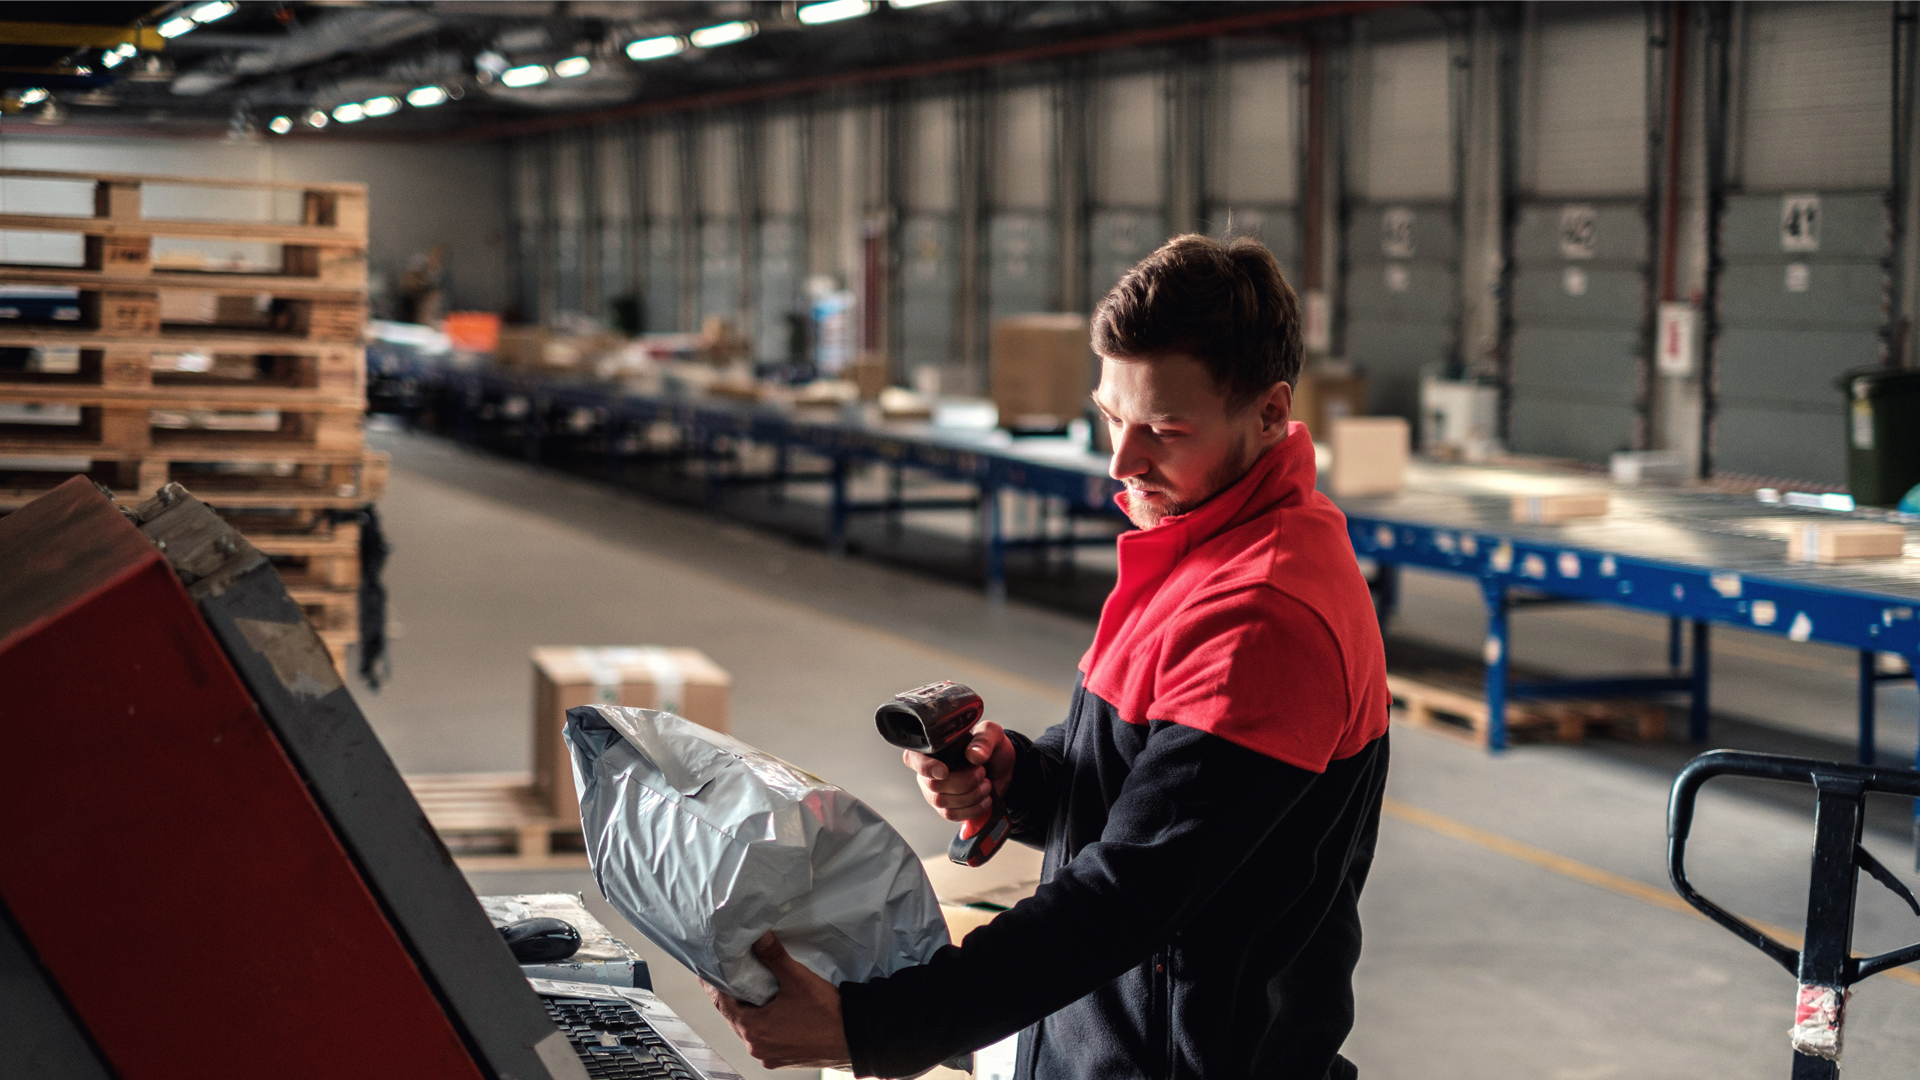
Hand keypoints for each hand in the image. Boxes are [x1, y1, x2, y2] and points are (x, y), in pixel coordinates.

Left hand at [702, 932, 849, 1069]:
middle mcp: (757, 1047)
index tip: (711, 970)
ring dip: (750, 1010)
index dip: (715, 983)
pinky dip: (764, 1023)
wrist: (856, 1038)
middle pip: (734, 1016)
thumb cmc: (827, 1014)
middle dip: (733, 995)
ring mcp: (770, 1055)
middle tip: (733, 974)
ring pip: (750, 1028)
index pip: (722, 1002)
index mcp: (753, 1029)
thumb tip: (758, 936)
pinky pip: (765, 1038)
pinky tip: (774, 1009)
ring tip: (755, 989)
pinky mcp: (782, 1058)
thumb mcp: (797, 979)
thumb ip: (773, 955)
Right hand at [904, 720, 1012, 830]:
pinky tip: (985, 799)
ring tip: (986, 784)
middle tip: (981, 772)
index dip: (925, 767)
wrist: (1003, 768)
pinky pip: (952, 815)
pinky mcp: (946, 808)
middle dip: (963, 782)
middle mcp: (929, 771)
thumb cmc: (991, 747)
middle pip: (932, 785)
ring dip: (971, 796)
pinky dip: (972, 809)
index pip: (913, 758)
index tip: (944, 771)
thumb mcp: (992, 734)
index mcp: (934, 748)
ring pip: (943, 802)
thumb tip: (973, 755)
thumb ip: (983, 740)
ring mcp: (935, 792)